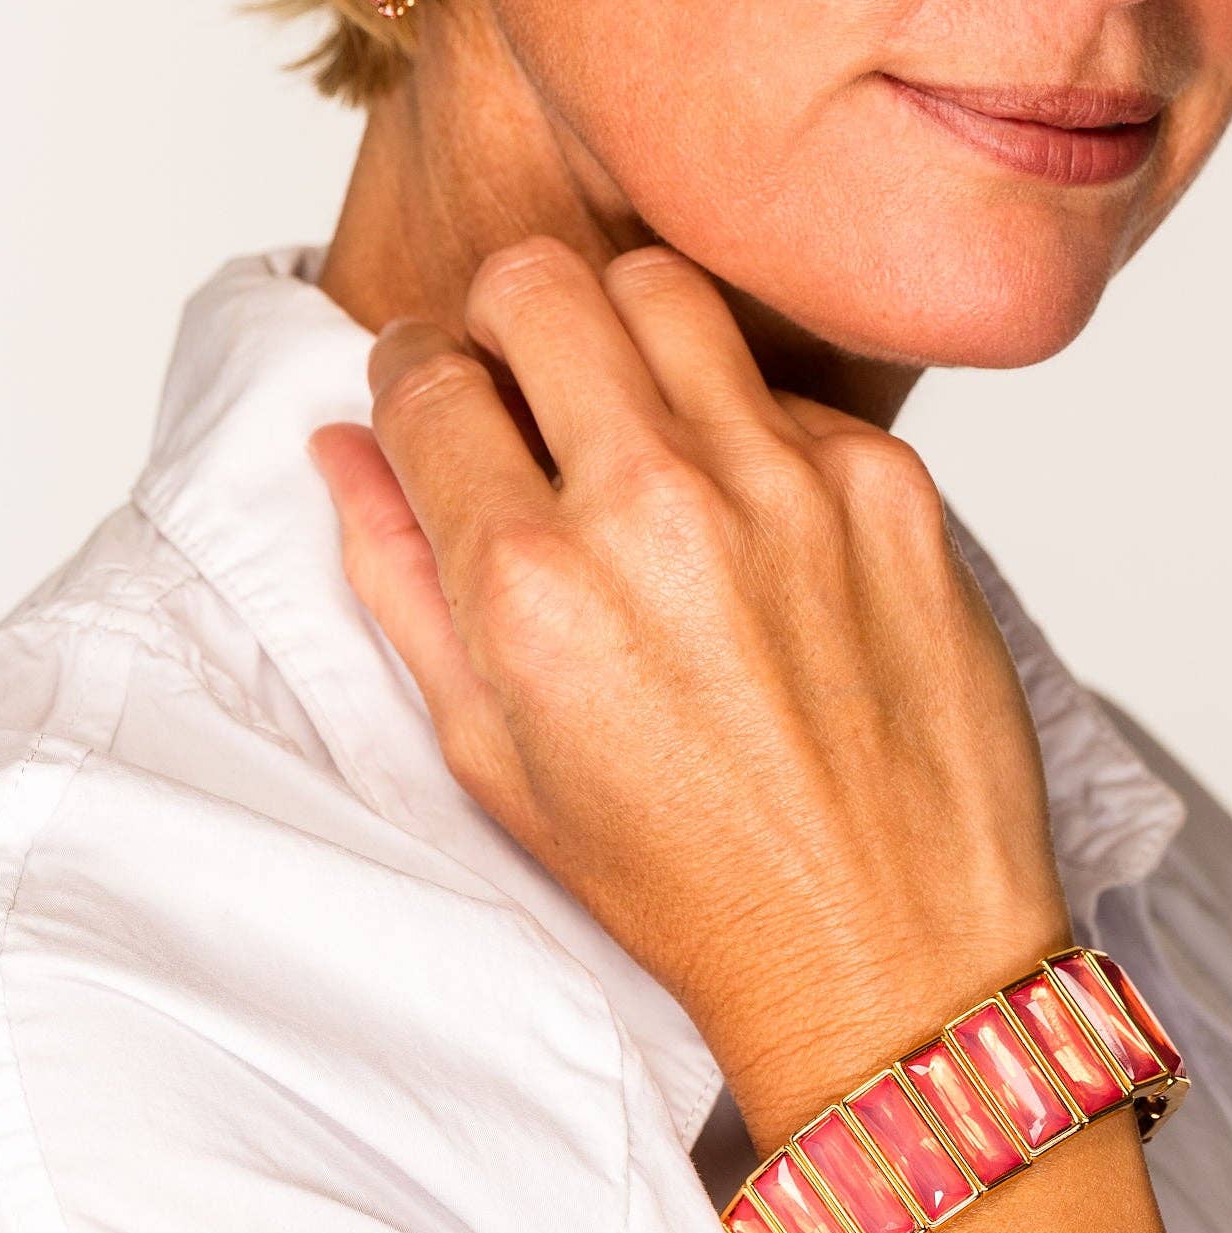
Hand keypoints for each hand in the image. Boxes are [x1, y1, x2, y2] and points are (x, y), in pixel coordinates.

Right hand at [312, 237, 1067, 1145]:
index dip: (411, 371)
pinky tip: (748, 508)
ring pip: (664, 287)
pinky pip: (783, 381)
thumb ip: (400, 579)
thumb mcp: (493, 756)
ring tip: (628, 405)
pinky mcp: (888, 482)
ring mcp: (784, 483)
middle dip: (504, 311)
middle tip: (520, 367)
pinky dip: (745, 418)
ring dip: (621, 325)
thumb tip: (341, 442)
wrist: (890, 950)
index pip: (429, 380)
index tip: (428, 383)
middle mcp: (656, 511)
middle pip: (538, 282)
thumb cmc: (684, 878)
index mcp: (532, 588)